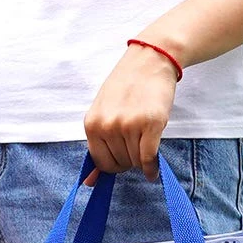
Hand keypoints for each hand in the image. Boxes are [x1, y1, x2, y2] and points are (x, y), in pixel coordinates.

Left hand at [83, 43, 178, 185]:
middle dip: (129, 159)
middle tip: (136, 141)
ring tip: (144, 137)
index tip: (122, 155)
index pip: (101, 163)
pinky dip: (152, 168)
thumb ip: (98, 145)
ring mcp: (128, 125)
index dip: (114, 164)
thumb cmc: (126, 87)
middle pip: (120, 164)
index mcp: (92, 124)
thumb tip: (89, 183)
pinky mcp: (150, 124)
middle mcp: (108, 126)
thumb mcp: (103, 112)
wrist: (150, 60)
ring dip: (142, 158)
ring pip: (135, 162)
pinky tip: (154, 168)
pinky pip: (149, 159)